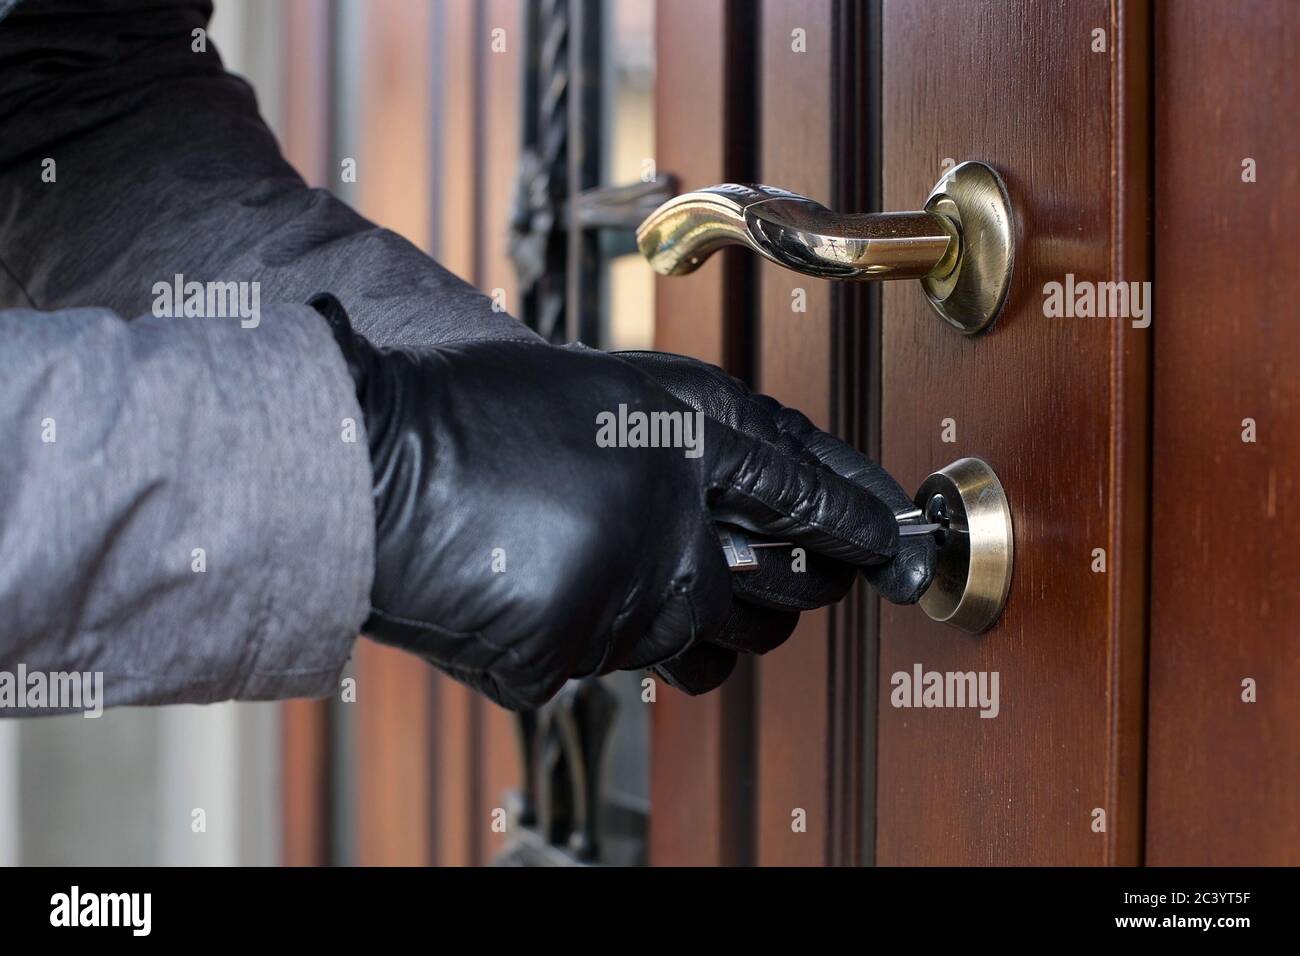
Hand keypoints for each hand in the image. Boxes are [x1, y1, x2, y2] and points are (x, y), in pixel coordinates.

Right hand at [315, 295, 931, 707]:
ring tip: (679, 592)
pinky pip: (624, 665)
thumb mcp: (602, 391)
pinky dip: (610, 638)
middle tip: (802, 576)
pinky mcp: (578, 656)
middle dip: (805, 588)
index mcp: (688, 434)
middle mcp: (674, 520)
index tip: (889, 541)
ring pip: (713, 647)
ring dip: (713, 627)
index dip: (862, 521)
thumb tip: (764, 495)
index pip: (811, 493)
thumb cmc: (475, 410)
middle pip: (787, 590)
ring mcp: (628, 596)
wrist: (369, 460)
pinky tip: (573, 593)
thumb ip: (687, 442)